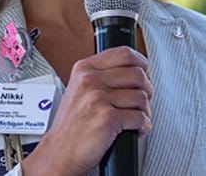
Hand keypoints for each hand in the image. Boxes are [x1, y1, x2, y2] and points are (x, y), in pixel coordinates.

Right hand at [20, 46, 152, 175]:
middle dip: (147, 90)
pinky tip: (136, 129)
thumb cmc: (71, 125)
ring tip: (138, 118)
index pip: (124, 54)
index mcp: (84, 69)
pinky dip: (143, 126)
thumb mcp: (79, 88)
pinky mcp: (107, 119)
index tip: (145, 72)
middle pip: (138, 74)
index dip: (141, 63)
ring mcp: (98, 98)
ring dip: (145, 111)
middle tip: (143, 100)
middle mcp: (90, 80)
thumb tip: (134, 69)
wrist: (58, 152)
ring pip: (141, 97)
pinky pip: (140, 118)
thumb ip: (101, 75)